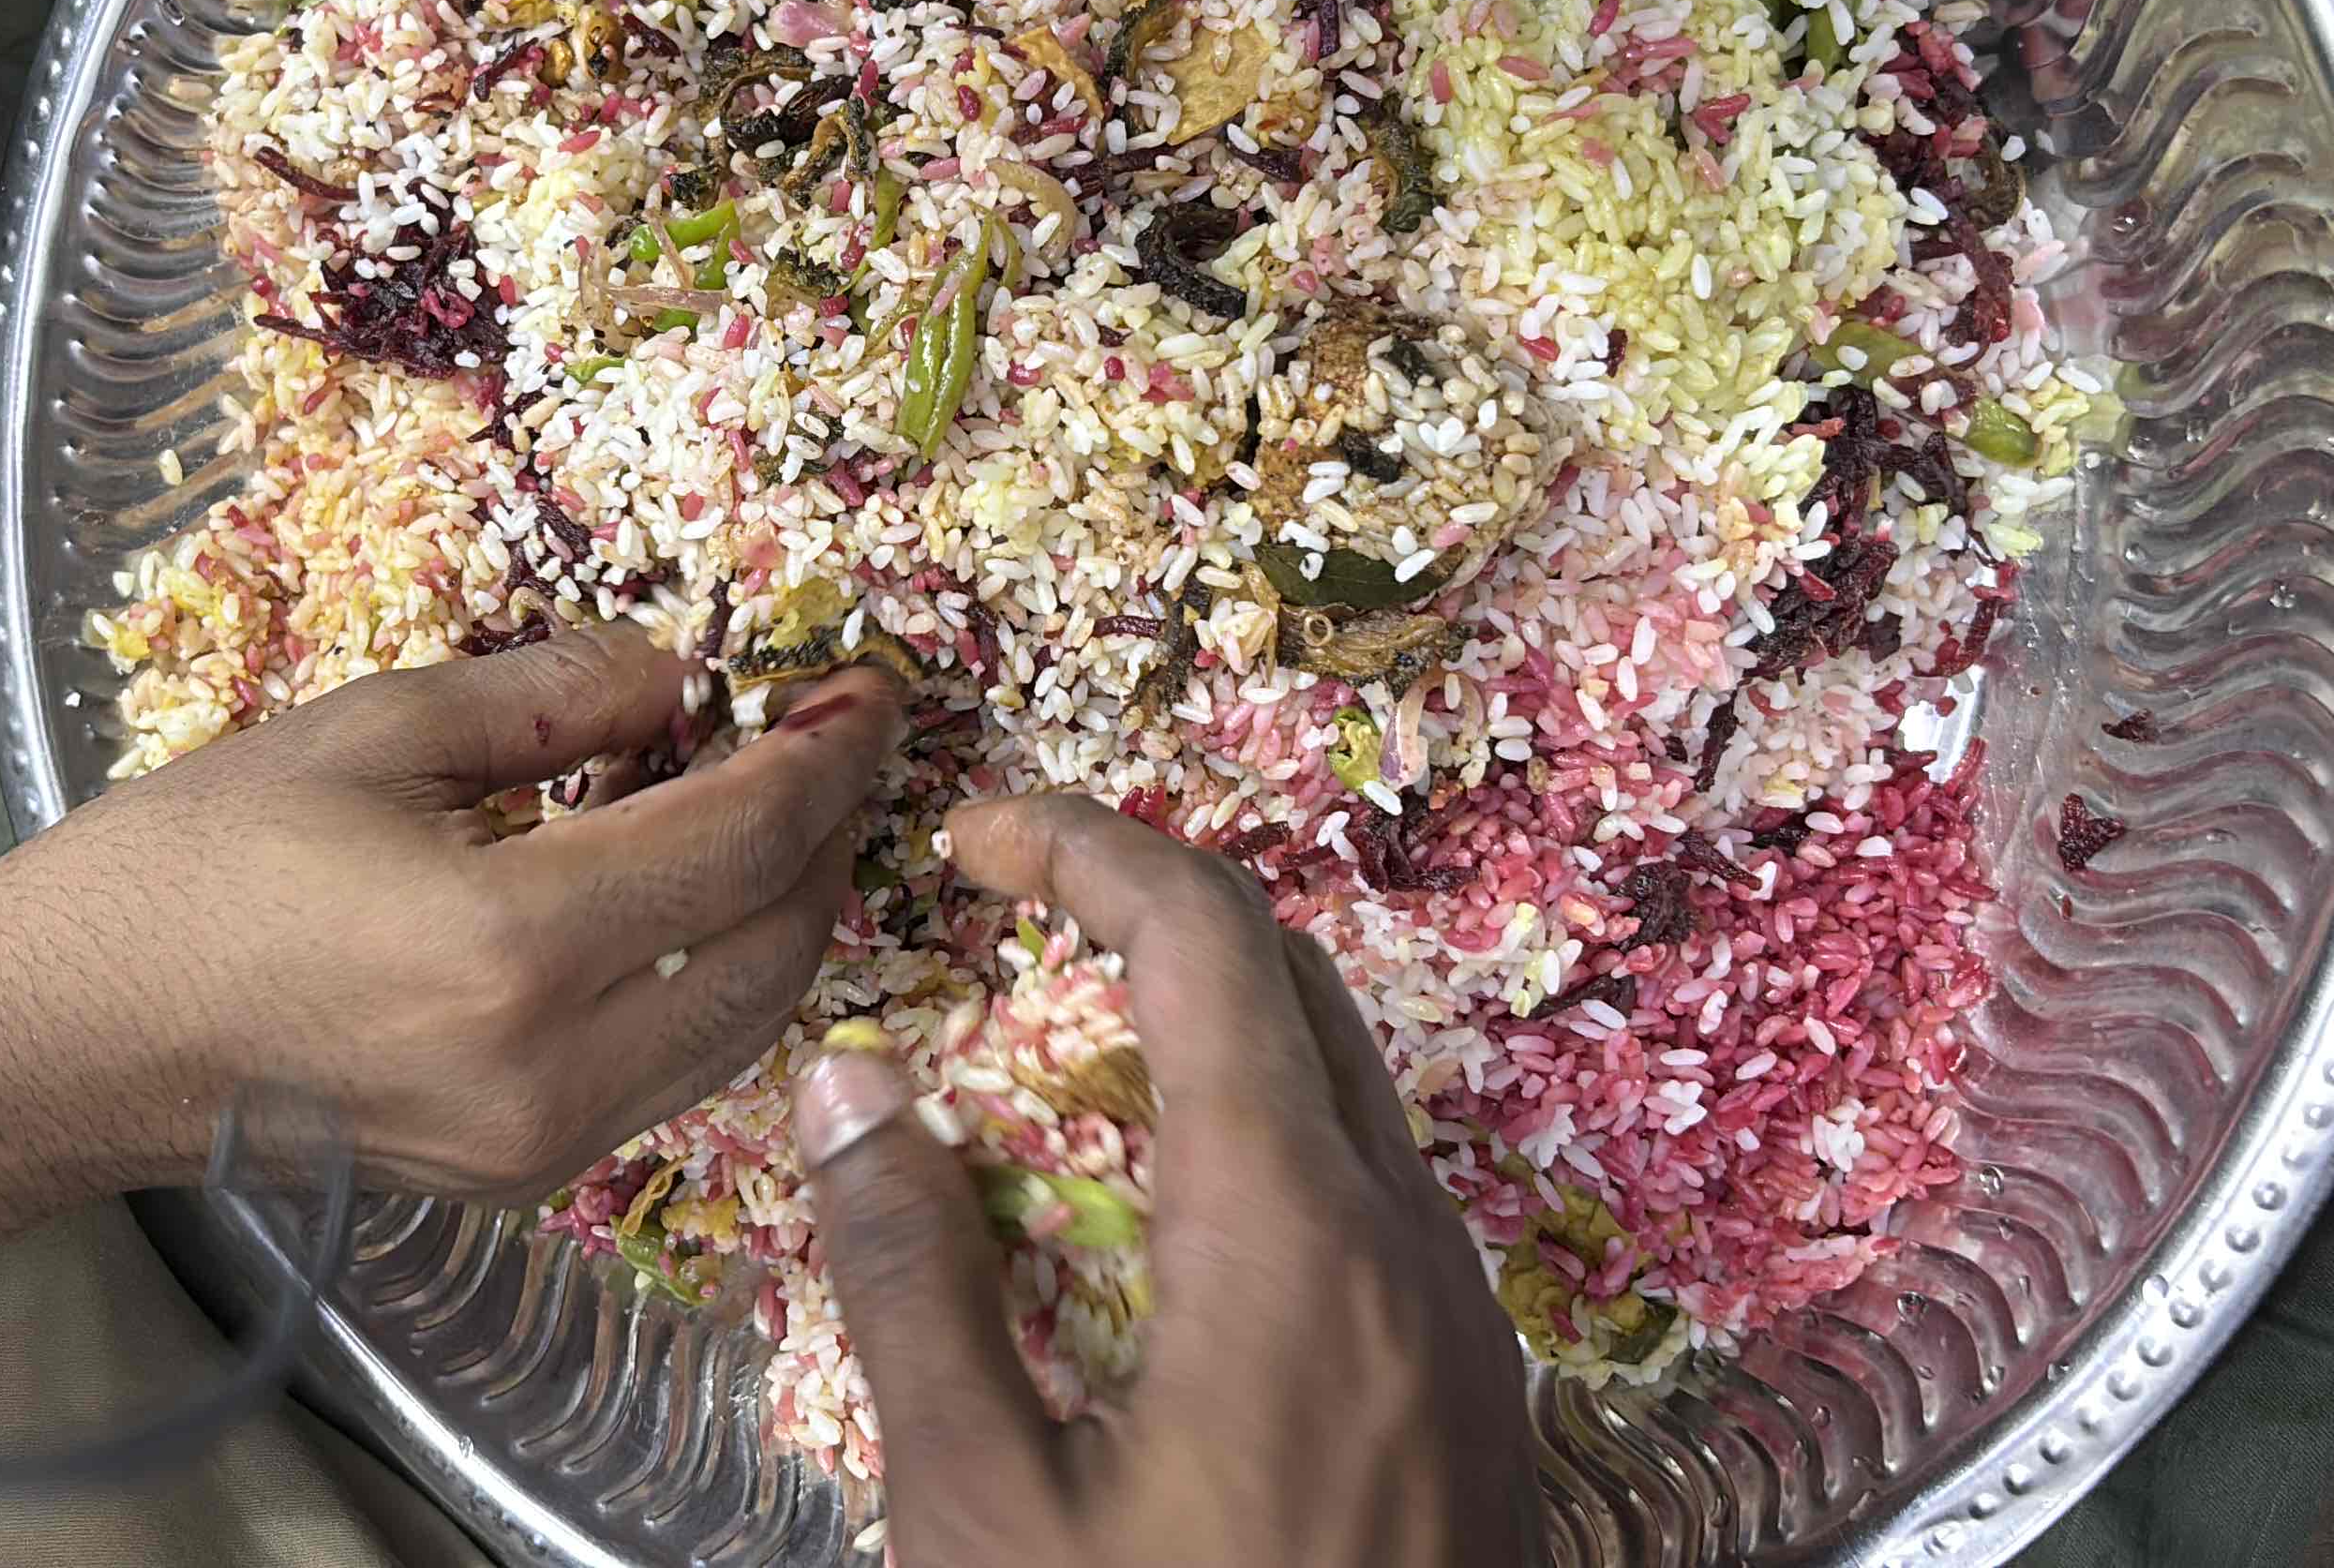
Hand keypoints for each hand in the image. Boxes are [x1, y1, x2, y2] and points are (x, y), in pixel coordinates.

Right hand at [0, 626, 904, 1197]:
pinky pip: (676, 1067)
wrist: (63, 1043)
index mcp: (509, 948)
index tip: (862, 690)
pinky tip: (680, 888)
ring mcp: (543, 1147)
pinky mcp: (523, 1175)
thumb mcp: (371, 730)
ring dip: (781, 911)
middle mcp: (552, 1072)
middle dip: (824, 837)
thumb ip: (554, 696)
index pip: (740, 847)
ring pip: (745, 1024)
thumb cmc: (186, 869)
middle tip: (828, 738)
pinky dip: (711, 973)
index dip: (823, 761)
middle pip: (777, 950)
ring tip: (767, 803)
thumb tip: (684, 674)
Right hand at [788, 793, 1539, 1567]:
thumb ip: (914, 1278)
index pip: (1209, 944)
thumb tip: (853, 1088)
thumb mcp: (982, 1511)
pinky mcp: (1480, 1412)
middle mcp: (1410, 1256)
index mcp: (1293, 1241)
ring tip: (1068, 1054)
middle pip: (1297, 991)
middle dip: (1154, 912)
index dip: (1092, 849)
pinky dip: (1269, 1146)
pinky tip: (1168, 1226)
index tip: (986, 832)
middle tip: (1018, 905)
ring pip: (1351, 1098)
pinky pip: (1379, 1208)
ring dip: (1217, 1032)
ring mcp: (1466, 1335)